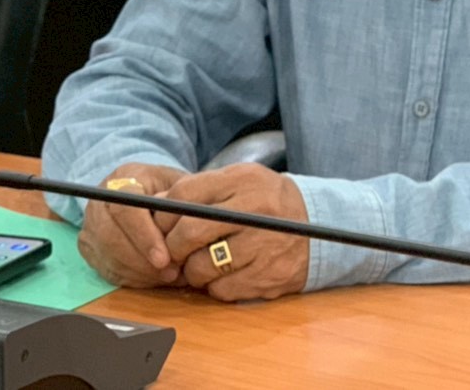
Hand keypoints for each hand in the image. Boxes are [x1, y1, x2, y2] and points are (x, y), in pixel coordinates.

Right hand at [76, 162, 188, 288]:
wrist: (143, 191)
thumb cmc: (165, 189)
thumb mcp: (179, 184)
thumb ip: (184, 201)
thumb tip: (194, 225)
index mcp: (122, 179)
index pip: (124, 209)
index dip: (144, 236)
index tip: (164, 258)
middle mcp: (99, 201)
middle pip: (111, 237)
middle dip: (142, 261)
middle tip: (170, 273)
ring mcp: (90, 225)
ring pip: (108, 257)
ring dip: (139, 273)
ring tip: (168, 276)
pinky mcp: (89, 247)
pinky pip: (107, 269)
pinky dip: (132, 278)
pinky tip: (153, 278)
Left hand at [159, 164, 310, 301]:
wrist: (314, 227)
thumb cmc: (266, 202)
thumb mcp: (239, 181)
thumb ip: (200, 190)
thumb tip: (155, 206)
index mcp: (243, 180)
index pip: (185, 195)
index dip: (164, 215)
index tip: (160, 226)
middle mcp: (255, 210)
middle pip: (190, 232)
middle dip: (173, 247)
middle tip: (173, 252)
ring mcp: (263, 246)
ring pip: (202, 266)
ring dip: (192, 271)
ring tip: (202, 263)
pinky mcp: (267, 277)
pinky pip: (221, 289)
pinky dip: (215, 286)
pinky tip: (225, 274)